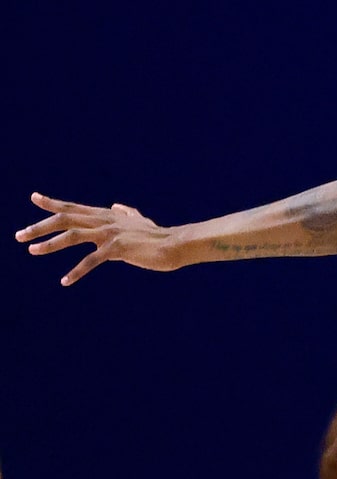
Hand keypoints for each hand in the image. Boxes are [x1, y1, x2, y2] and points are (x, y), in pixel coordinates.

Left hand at [18, 194, 180, 285]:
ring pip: (72, 236)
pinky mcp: (118, 249)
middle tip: (19, 236)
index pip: (74, 207)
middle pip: (65, 219)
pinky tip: (65, 281)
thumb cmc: (159, 235)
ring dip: (50, 244)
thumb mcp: (140, 221)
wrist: (176, 245)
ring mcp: (110, 234)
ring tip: (32, 251)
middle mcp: (105, 221)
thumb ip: (127, 213)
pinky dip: (76, 271)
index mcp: (107, 215)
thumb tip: (118, 206)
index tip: (34, 198)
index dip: (52, 203)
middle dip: (40, 226)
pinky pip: (91, 260)